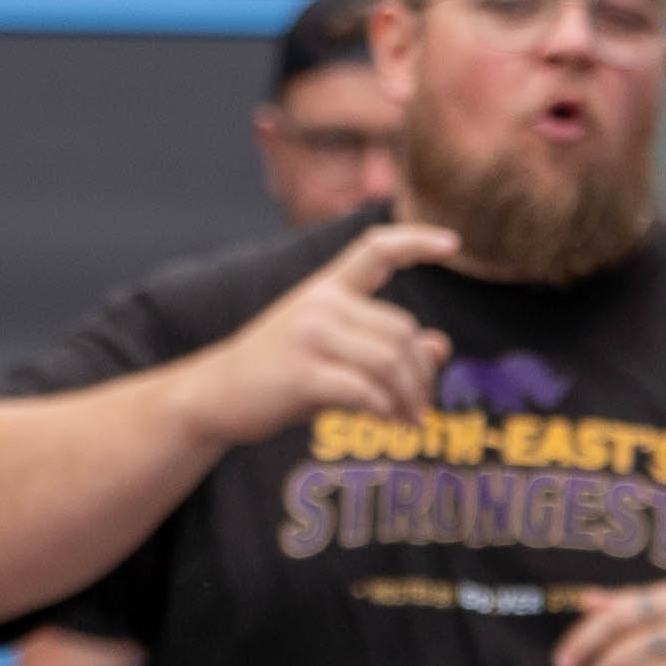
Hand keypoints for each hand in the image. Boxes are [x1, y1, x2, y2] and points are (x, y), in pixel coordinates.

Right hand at [183, 221, 459, 450]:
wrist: (212, 397)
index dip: (417, 241)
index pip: (377, 247)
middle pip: (401, 330)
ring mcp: (310, 337)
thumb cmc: (274, 376)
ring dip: (409, 396)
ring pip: (389, 361)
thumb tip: (441, 348)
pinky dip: (385, 411)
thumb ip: (381, 346)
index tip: (453, 245)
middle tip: (423, 406)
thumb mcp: (330, 352)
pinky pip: (365, 391)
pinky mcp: (302, 374)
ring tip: (413, 420)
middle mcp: (320, 304)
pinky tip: (390, 424)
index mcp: (325, 288)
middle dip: (420, 373)